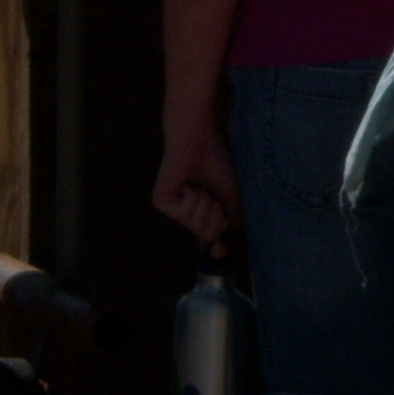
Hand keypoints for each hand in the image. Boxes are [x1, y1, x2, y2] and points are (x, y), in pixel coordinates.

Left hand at [153, 116, 239, 247]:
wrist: (200, 139)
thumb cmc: (218, 161)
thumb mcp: (232, 196)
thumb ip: (229, 222)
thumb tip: (220, 249)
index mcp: (203, 209)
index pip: (207, 235)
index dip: (214, 246)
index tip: (217, 255)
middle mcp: (186, 211)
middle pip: (208, 232)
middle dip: (216, 211)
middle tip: (212, 191)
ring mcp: (173, 208)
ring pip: (197, 223)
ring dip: (205, 202)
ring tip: (199, 184)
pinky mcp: (161, 202)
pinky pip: (184, 213)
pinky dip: (192, 197)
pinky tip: (187, 183)